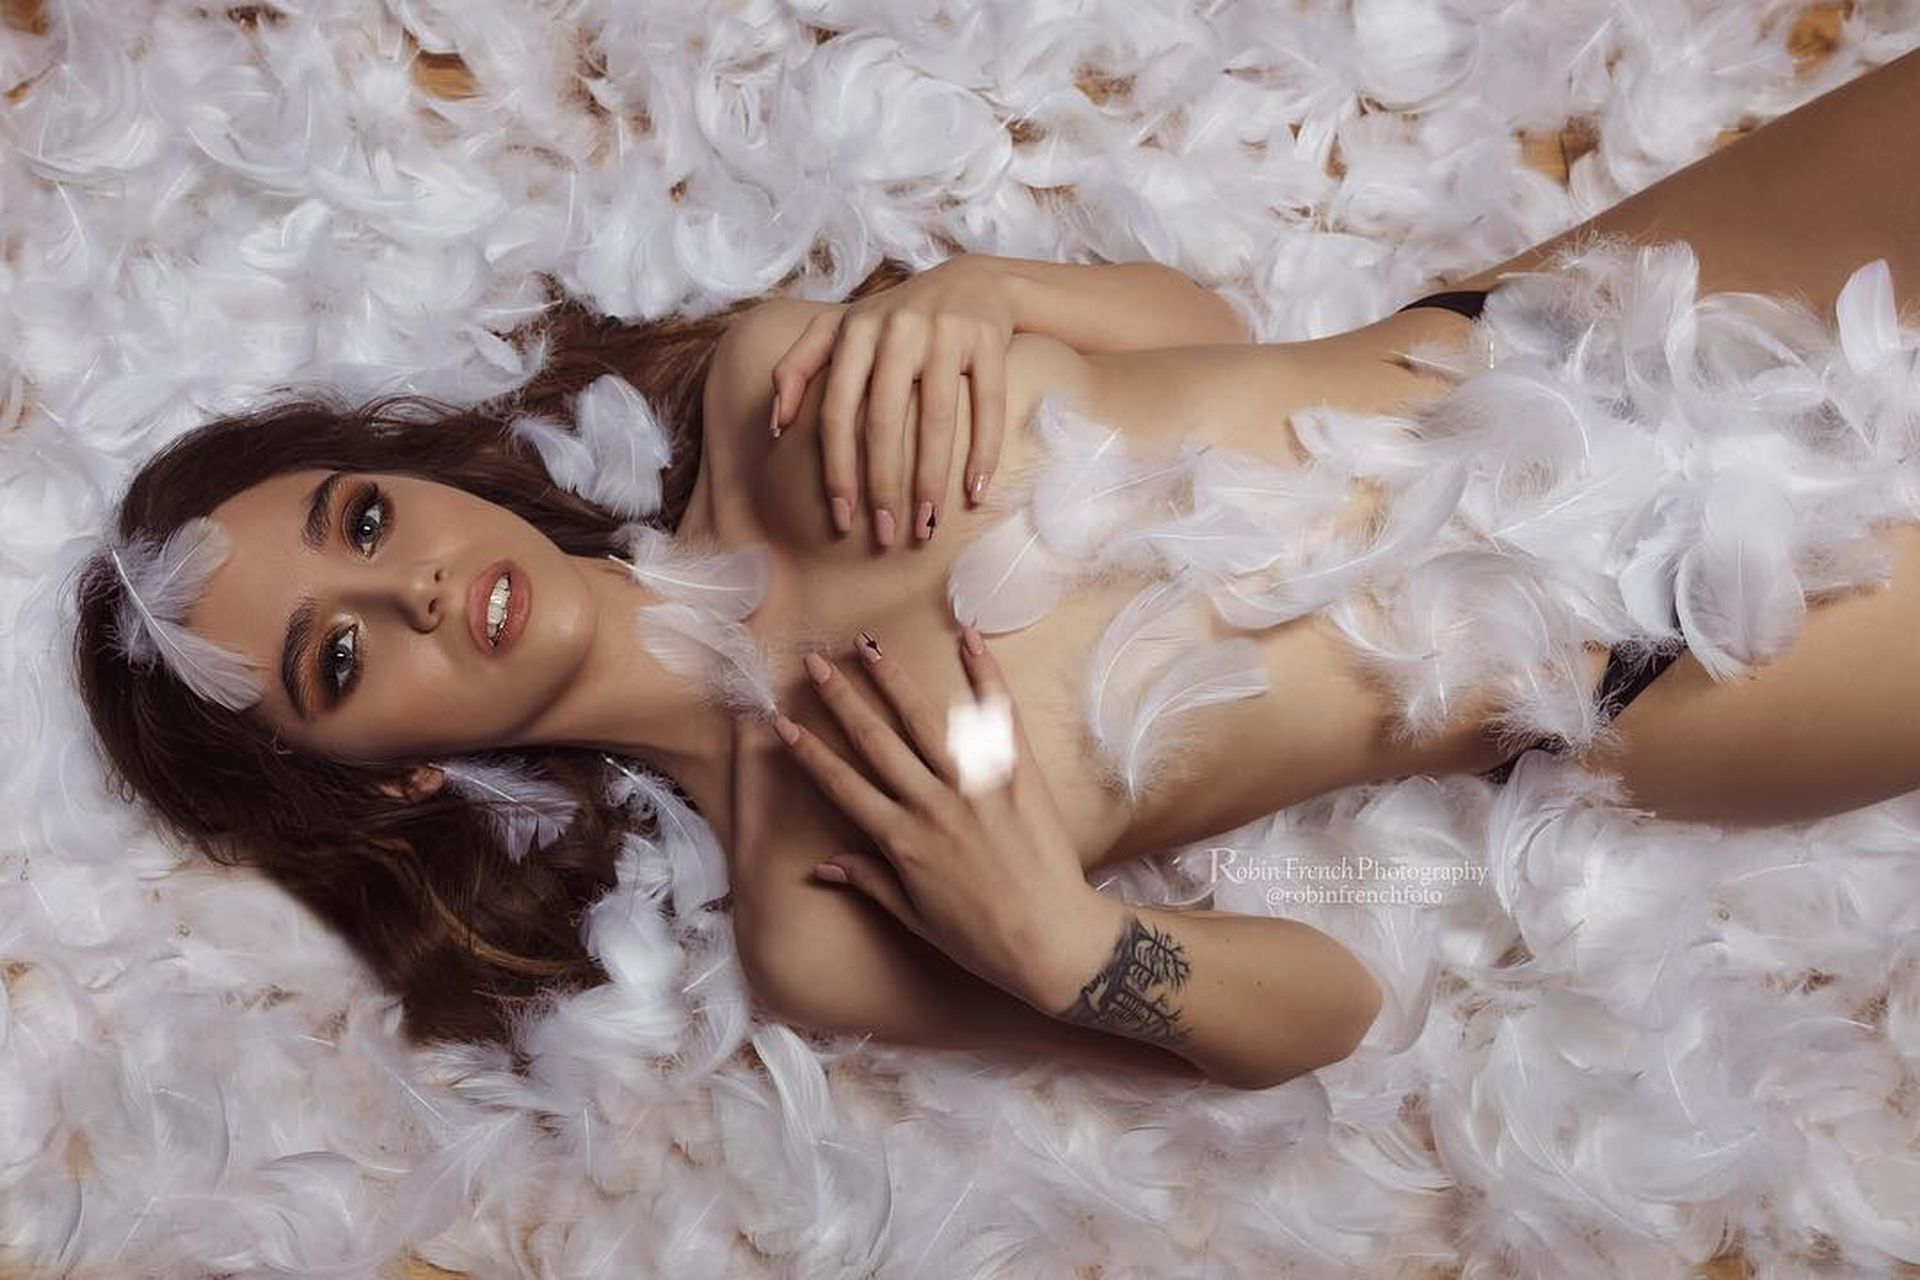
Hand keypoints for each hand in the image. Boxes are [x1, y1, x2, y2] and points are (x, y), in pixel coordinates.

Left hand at [768, 255, 1014, 546]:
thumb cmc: (897, 319)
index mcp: (855, 331)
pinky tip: (975, 493)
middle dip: (882, 486)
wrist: (973, 281)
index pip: (837, 412)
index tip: (842, 519)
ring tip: (927, 525)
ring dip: (931, 480)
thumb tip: (777, 427)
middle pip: (884, 421)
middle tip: (886, 536)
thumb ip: (797, 366)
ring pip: (936, 418)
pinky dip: (983, 452)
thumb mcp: (841, 328)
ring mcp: (944, 332)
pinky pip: (987, 405)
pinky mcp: (987, 339)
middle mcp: (897, 328)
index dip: (837, 470)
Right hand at [769, 625, 1121, 1010]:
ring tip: (867, 644)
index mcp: (902, 841)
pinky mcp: (1020, 776)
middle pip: (875, 740)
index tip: (782, 722)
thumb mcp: (916, 918)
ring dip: (892, 678)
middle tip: (816, 662)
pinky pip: (999, 717)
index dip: (809, 752)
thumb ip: (869, 881)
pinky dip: (985, 675)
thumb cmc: (982, 939)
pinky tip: (968, 639)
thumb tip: (820, 865)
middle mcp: (933, 805)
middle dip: (841, 698)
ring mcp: (978, 786)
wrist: (1053, 941)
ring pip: (925, 719)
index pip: (842, 785)